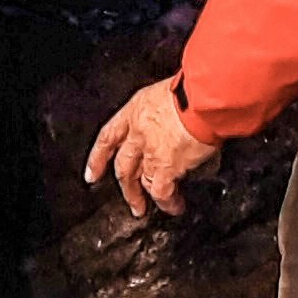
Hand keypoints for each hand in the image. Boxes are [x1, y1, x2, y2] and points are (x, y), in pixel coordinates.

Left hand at [86, 77, 220, 222]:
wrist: (205, 96)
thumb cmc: (195, 88)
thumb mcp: (169, 91)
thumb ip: (165, 110)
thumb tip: (175, 120)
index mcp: (136, 109)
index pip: (109, 136)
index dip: (99, 157)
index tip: (93, 173)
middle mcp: (139, 132)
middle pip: (123, 165)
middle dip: (125, 185)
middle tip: (129, 199)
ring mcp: (150, 151)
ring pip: (140, 180)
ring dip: (142, 197)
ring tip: (147, 208)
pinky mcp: (166, 166)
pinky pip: (161, 192)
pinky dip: (167, 203)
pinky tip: (174, 207)